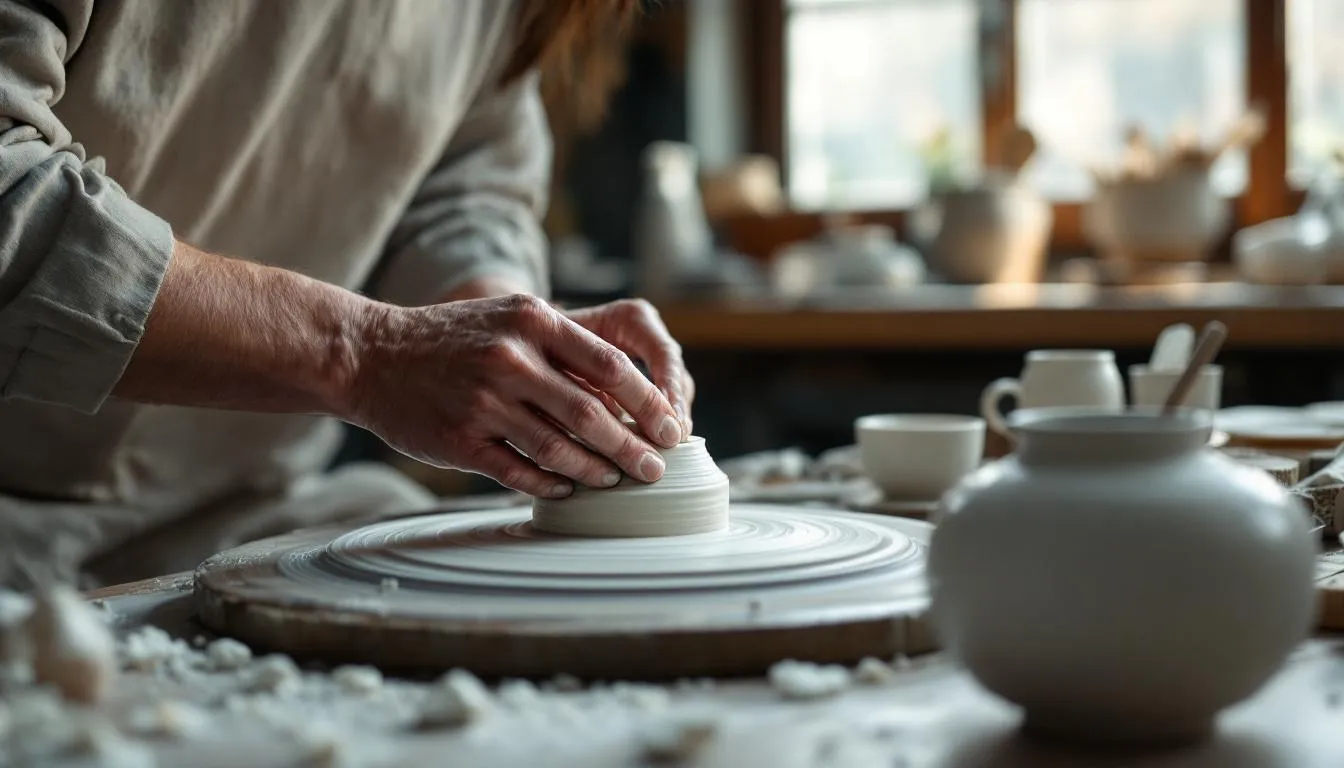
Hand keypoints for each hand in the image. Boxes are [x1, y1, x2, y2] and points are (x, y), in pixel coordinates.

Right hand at [343, 294, 684, 497]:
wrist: (372, 355)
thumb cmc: (454, 339)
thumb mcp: (510, 319)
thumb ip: (564, 347)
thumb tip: (627, 394)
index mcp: (533, 321)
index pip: (610, 368)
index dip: (648, 404)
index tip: (671, 429)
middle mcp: (511, 360)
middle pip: (591, 414)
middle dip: (632, 448)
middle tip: (655, 469)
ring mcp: (484, 402)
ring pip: (559, 448)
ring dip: (596, 470)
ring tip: (616, 481)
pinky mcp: (462, 441)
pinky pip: (520, 471)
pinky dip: (551, 483)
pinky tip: (570, 488)